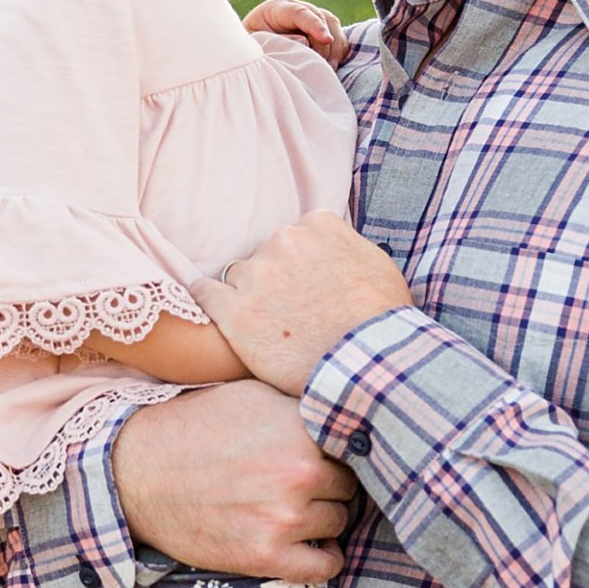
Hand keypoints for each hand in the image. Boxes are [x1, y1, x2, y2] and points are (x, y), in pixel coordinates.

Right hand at [113, 379, 356, 580]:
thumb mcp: (253, 394)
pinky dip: (326, 559)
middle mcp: (299, 473)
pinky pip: (324, 567)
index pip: (351, 447)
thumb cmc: (195, 426)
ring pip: (338, 523)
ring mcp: (282, 518)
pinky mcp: (264, 555)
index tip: (325, 457)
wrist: (139, 472)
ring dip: (324, 519)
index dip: (338, 452)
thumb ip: (302, 407)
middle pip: (349, 487)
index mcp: (300, 429)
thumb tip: (344, 414)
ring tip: (299, 510)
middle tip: (307, 486)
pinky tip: (315, 548)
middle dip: (332, 486)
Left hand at [193, 208, 413, 395]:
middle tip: (292, 309)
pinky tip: (220, 311)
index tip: (309, 284)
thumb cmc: (381, 319)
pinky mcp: (236, 312)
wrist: (369, 362)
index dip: (304, 262)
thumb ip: (347, 245)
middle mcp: (284, 241)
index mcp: (318, 225)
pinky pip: (206, 293)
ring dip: (250, 293)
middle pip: (268, 253)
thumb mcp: (378, 265)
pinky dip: (210, 298)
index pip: (298, 234)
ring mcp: (257, 276)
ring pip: (240, 275)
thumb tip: (335, 247)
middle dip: (277, 277)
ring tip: (268, 323)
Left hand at [243, 0, 349, 66]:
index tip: (326, 40)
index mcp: (276, 9)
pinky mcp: (321, 28)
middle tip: (324, 66)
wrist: (254, 52)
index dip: (314, 24)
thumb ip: (278, 42)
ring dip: (334, 46)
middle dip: (325, 43)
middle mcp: (296, 8)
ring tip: (330, 68)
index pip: (298, 12)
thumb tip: (305, 42)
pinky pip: (337, 33)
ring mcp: (310, 16)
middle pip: (319, 17)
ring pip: (332, 23)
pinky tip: (333, 65)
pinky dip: (338, 50)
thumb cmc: (253, 50)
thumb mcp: (257, 46)